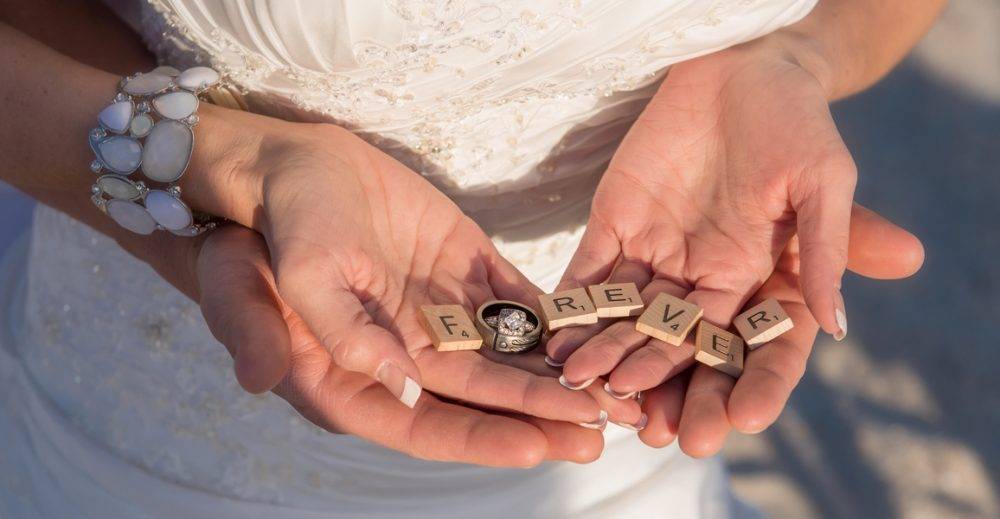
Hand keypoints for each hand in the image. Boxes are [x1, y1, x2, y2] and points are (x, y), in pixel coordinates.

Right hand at [116, 225, 606, 466]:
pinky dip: (555, 318)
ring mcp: (437, 313)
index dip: (480, 437)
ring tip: (615, 388)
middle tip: (600, 428)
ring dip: (559, 374)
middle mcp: (405, 356)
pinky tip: (596, 330)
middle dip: (541, 415)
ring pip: (508, 355)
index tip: (536, 446)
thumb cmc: (261, 235)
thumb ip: (335, 336)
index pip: (424, 425)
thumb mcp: (277, 283)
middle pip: (481, 397)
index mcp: (354, 379)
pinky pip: (514, 301)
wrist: (277, 170)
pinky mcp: (461, 269)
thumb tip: (395, 386)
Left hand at [547, 35, 866, 392]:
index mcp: (758, 278)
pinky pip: (590, 276)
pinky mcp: (613, 228)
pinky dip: (573, 307)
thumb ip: (829, 249)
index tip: (739, 421)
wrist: (738, 67)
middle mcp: (703, 280)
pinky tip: (556, 338)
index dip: (751, 385)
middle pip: (682, 347)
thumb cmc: (795, 121)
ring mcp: (655, 256)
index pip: (753, 347)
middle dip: (666, 388)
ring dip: (607, 355)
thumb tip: (840, 327)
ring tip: (585, 390)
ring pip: (628, 319)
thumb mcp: (824, 180)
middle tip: (649, 432)